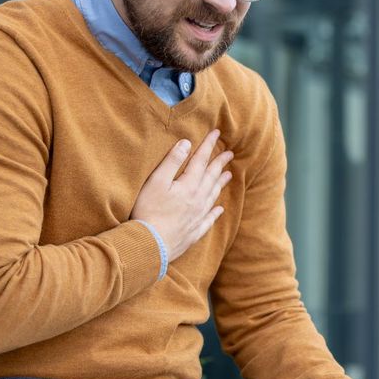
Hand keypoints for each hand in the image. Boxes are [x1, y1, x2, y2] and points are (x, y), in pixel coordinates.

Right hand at [131, 130, 232, 260]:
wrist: (150, 245)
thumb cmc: (148, 211)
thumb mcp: (156, 182)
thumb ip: (172, 161)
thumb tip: (187, 143)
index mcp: (189, 185)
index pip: (201, 160)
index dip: (209, 146)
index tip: (217, 133)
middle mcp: (198, 200)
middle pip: (211, 177)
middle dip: (220, 163)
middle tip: (230, 153)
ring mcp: (197, 217)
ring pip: (213, 195)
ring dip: (221, 183)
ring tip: (228, 175)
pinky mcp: (193, 232)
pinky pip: (209, 219)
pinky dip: (215, 212)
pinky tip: (219, 209)